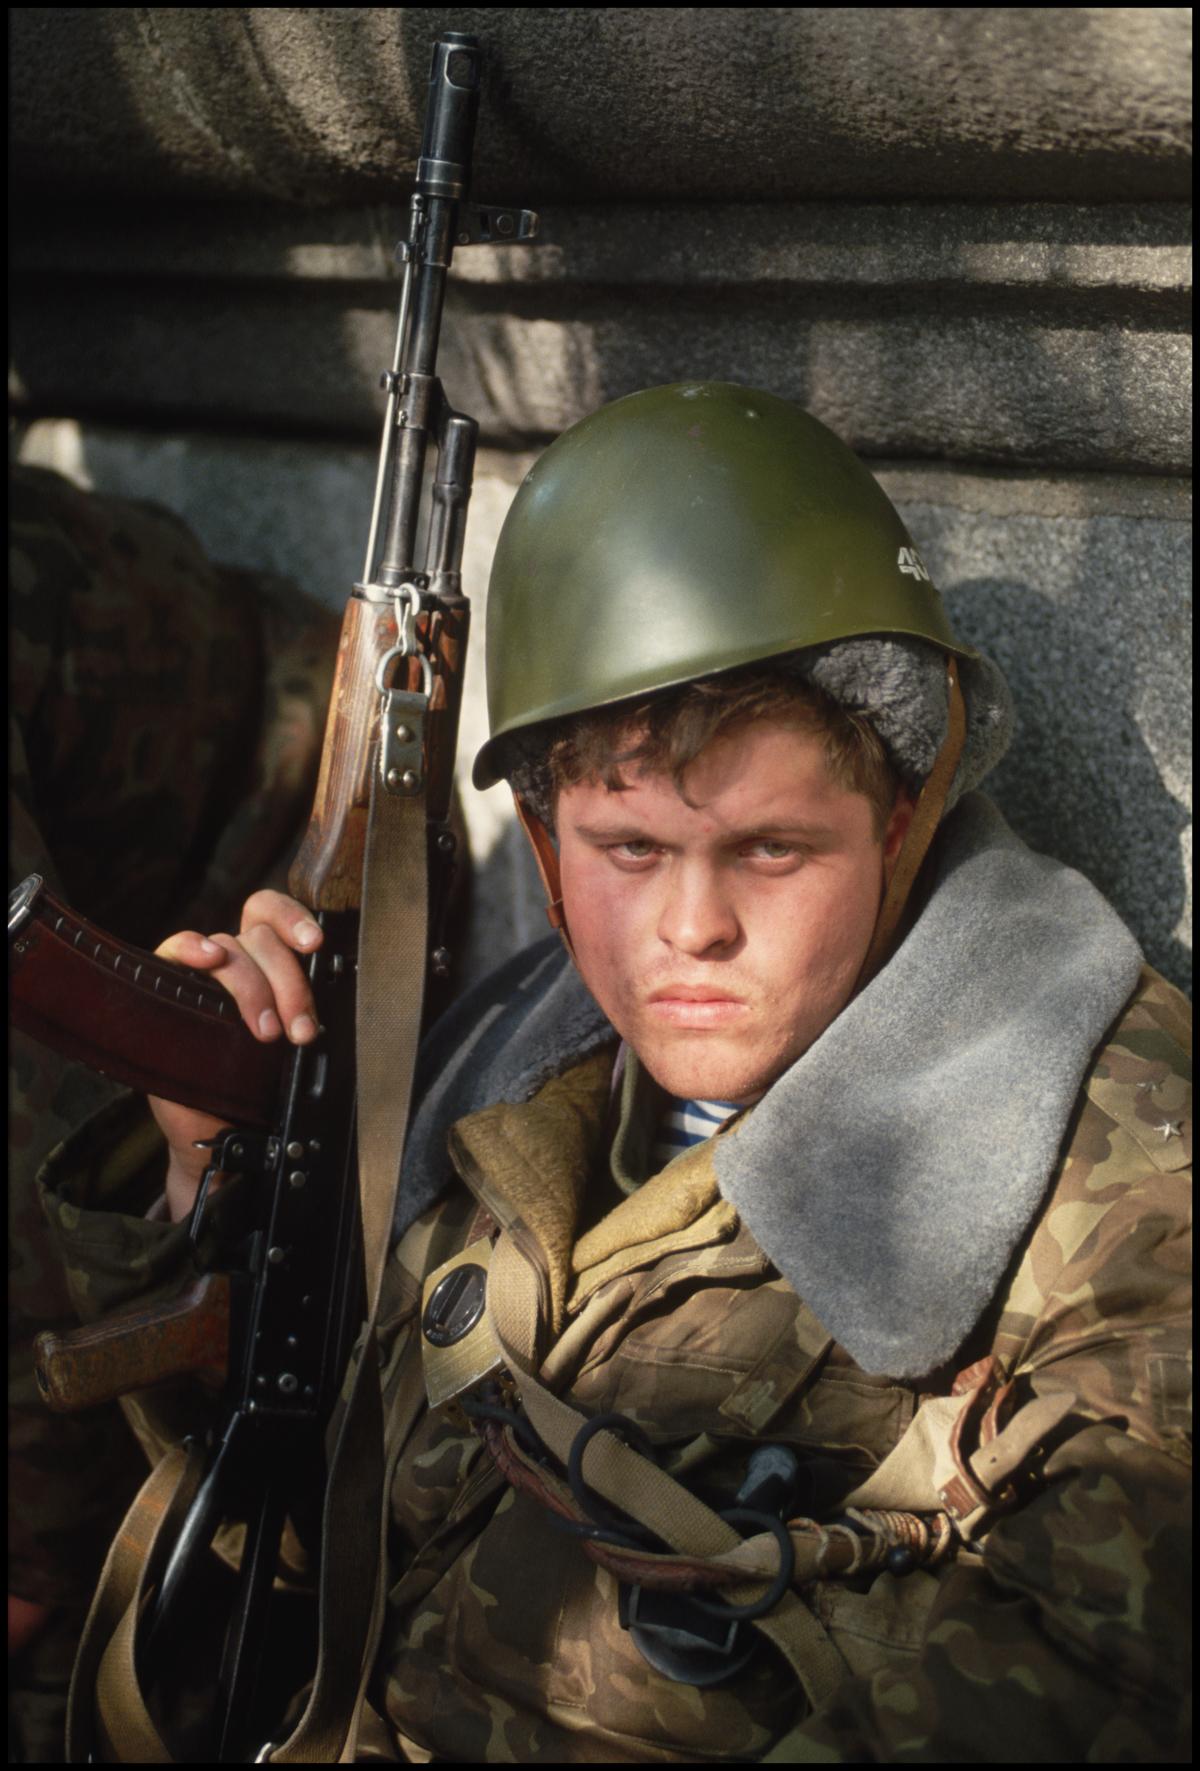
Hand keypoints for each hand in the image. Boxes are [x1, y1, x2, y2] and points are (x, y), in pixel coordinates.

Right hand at [149, 891, 323, 1222]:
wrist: (224, 1133)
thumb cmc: (263, 1086)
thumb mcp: (295, 1043)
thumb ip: (308, 1012)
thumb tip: (338, 1006)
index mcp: (268, 964)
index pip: (278, 917)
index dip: (296, 919)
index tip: (316, 944)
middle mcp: (235, 960)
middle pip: (262, 939)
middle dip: (288, 984)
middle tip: (299, 1030)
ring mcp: (201, 973)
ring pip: (229, 948)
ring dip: (253, 988)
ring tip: (267, 1033)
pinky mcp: (169, 985)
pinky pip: (174, 949)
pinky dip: (192, 948)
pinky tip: (210, 960)